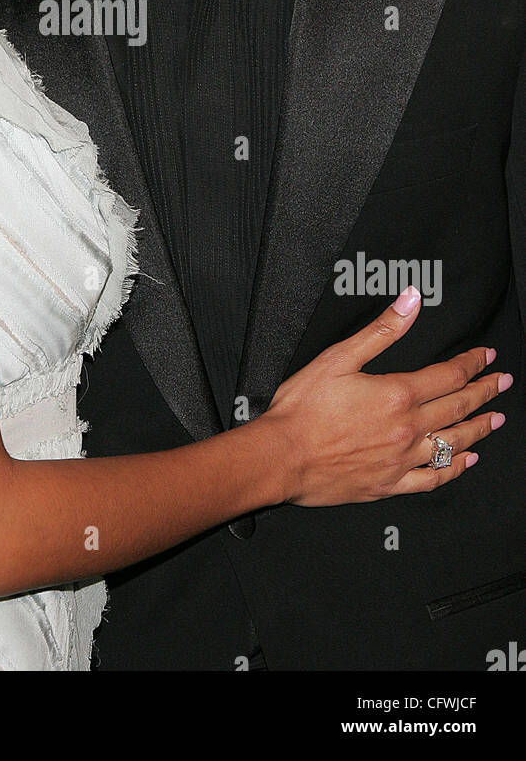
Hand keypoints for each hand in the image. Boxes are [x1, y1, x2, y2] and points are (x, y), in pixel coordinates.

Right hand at [265, 286, 510, 505]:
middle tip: (503, 382)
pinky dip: (455, 469)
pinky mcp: (390, 483)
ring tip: (496, 420)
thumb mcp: (339, 357)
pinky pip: (433, 478)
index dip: (471, 363)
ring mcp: (401, 459)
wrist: (282, 456)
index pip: (448, 375)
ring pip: (454, 444)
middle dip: (485, 392)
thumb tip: (411, 301)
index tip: (486, 356)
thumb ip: (381, 330)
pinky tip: (466, 462)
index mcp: (397, 394)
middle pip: (458, 407)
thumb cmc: (303, 408)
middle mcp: (407, 428)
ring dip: (479, 429)